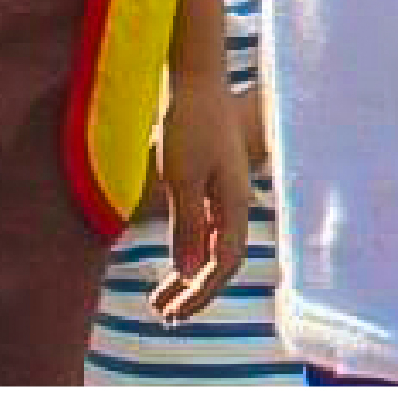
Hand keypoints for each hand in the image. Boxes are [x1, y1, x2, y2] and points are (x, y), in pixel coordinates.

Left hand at [148, 60, 255, 321]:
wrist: (194, 81)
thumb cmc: (188, 125)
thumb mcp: (181, 177)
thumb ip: (186, 225)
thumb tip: (189, 273)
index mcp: (234, 203)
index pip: (223, 263)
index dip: (200, 292)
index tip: (173, 313)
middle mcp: (236, 203)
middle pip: (221, 261)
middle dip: (194, 292)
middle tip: (163, 315)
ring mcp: (226, 193)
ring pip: (213, 247)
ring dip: (189, 276)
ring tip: (162, 297)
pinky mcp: (213, 183)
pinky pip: (206, 229)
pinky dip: (189, 251)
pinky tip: (174, 261)